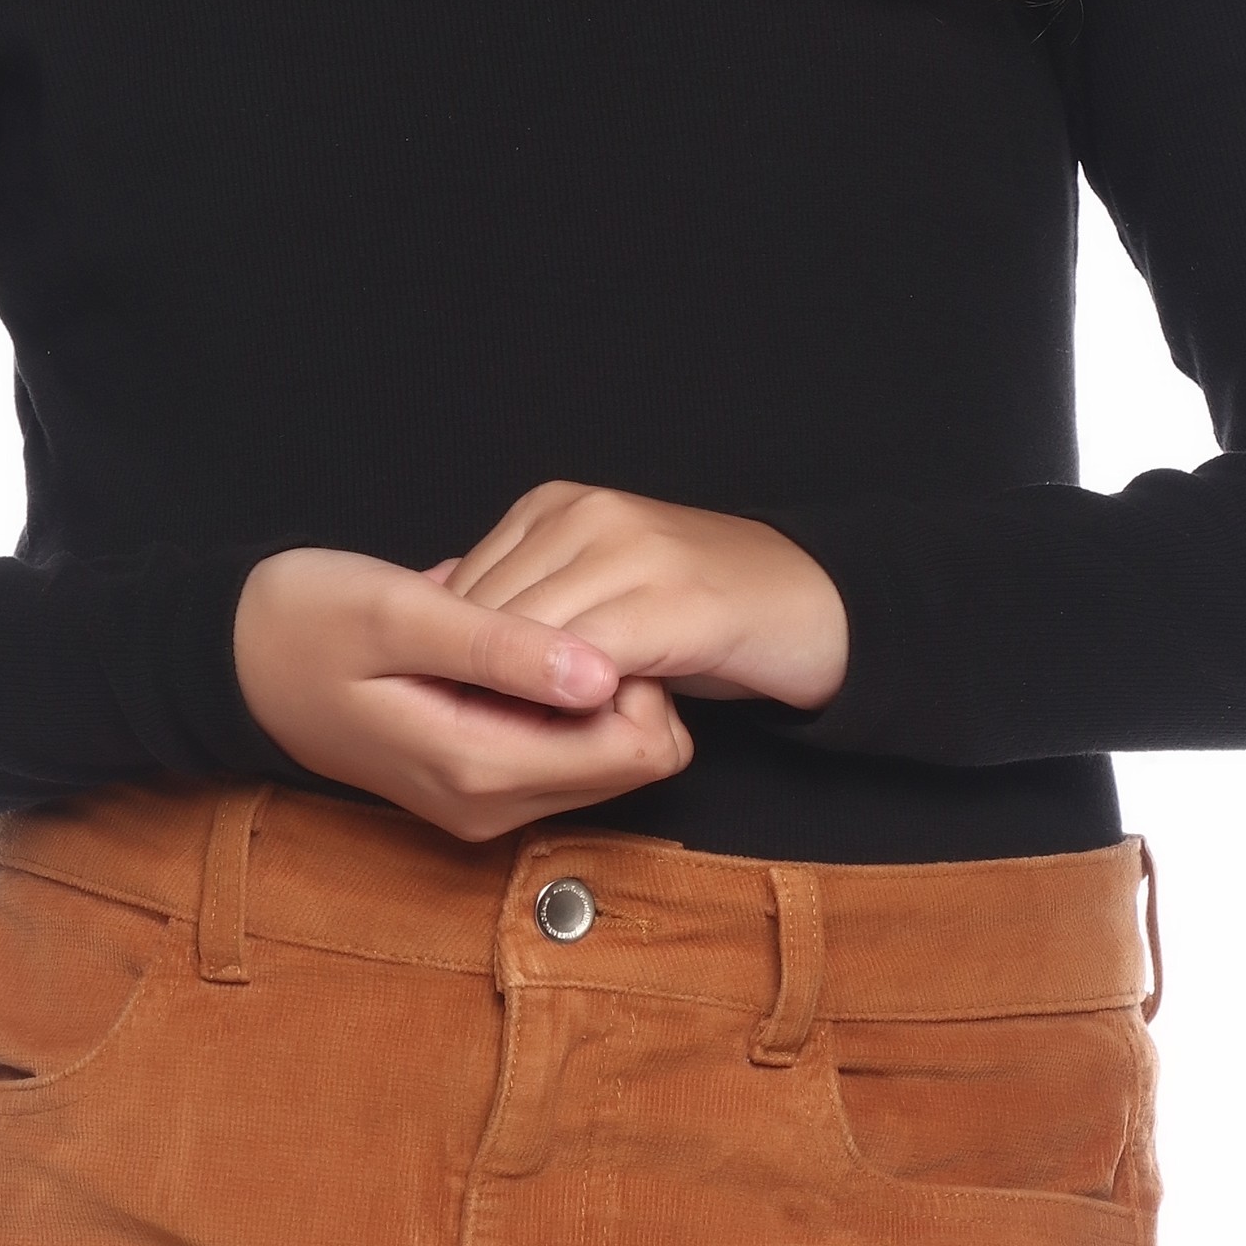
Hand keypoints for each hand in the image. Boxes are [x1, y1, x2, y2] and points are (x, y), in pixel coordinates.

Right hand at [233, 546, 694, 843]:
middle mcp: (490, 804)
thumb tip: (606, 671)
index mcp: (479, 767)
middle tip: (558, 616)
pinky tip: (506, 648)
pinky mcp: (475, 785)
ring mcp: (482, 802)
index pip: (638, 748)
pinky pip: (559, 750)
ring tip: (525, 628)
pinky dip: (555, 700)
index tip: (591, 617)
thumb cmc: (305, 621)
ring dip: (588, 690)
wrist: (232, 659)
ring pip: (602, 756)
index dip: (639, 674)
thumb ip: (502, 648)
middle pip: (631, 759)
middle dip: (621, 684)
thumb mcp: (400, 614)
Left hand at [438, 483, 849, 710]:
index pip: (460, 587)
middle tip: (478, 737)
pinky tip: (575, 730)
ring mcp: (629, 550)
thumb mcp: (593, 589)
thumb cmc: (694, 609)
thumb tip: (436, 629)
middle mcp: (584, 514)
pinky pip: (586, 662)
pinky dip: (567, 705)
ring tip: (522, 740)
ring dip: (516, 701)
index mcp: (552, 505)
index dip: (448, 660)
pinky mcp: (670, 600)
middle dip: (474, 683)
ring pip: (526, 640)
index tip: (447, 712)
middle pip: (483, 615)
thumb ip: (524, 600)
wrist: (809, 603)